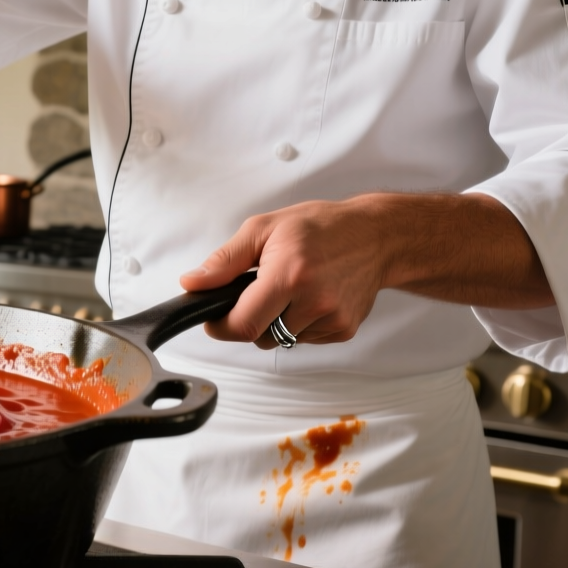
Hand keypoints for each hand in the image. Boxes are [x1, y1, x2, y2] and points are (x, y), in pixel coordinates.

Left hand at [180, 193, 552, 349]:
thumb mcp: (263, 229)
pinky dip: (298, 323)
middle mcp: (314, 301)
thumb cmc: (320, 227)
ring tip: (289, 289)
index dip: (220, 326)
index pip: (242, 324)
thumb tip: (192, 283)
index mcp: (289, 275)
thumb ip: (224, 261)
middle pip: (258, 336)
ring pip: (280, 340)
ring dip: (274, 322)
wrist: (376, 236)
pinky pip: (304, 339)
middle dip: (248, 319)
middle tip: (258, 290)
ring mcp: (332, 319)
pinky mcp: (344, 330)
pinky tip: (309, 298)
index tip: (214, 318)